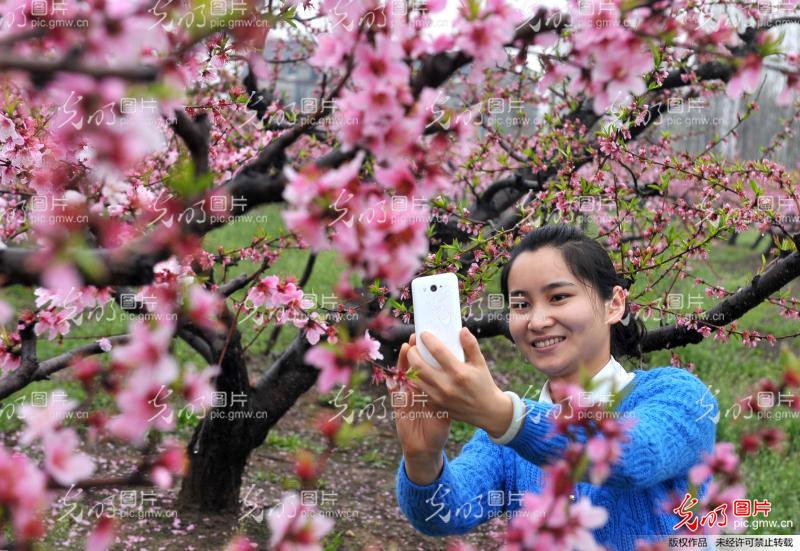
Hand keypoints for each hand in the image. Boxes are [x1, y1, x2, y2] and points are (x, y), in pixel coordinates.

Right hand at [391, 334, 451, 462]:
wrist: (425, 447)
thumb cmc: (436, 427)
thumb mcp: (444, 410)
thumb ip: (445, 394)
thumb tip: (454, 375)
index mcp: (428, 388)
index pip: (425, 366)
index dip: (424, 352)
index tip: (427, 339)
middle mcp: (415, 390)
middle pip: (412, 366)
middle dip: (414, 352)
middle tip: (417, 339)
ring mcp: (406, 397)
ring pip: (402, 375)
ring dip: (402, 362)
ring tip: (406, 348)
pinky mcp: (399, 406)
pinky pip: (395, 393)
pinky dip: (392, 383)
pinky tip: (393, 374)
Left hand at [406, 327, 513, 439]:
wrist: (487, 411)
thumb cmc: (483, 384)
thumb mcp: (480, 363)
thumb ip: (471, 346)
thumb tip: (462, 330)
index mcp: (459, 372)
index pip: (438, 351)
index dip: (428, 340)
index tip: (423, 334)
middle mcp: (447, 385)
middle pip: (419, 365)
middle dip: (412, 352)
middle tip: (412, 346)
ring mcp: (439, 397)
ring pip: (415, 378)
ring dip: (410, 366)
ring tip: (412, 357)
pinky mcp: (436, 405)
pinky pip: (419, 390)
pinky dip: (415, 379)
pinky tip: (416, 372)